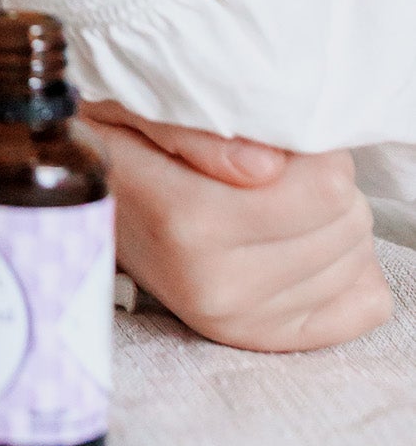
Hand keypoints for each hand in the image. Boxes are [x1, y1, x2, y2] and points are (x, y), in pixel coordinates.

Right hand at [80, 102, 391, 350]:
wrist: (83, 207)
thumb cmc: (117, 145)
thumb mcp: (136, 107)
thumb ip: (197, 130)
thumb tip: (267, 167)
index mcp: (188, 220)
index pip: (324, 189)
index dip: (316, 152)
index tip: (279, 141)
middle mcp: (215, 284)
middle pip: (347, 221)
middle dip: (327, 184)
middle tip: (281, 170)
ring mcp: (238, 320)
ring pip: (357, 260)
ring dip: (333, 223)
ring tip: (282, 203)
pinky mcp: (258, 338)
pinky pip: (363, 306)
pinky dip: (349, 269)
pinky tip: (303, 242)